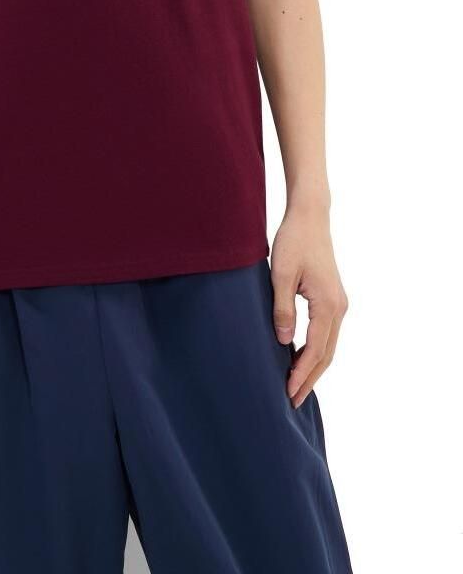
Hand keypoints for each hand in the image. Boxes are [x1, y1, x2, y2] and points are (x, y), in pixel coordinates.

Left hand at [271, 204, 347, 407]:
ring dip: (313, 367)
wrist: (310, 218)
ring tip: (295, 387)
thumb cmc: (293, 242)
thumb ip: (282, 309)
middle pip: (327, 354)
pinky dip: (316, 351)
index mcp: (328, 304)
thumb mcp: (280, 274)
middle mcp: (339, 307)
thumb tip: (284, 342)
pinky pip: (326, 333)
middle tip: (292, 402)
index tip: (287, 392)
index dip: (301, 373)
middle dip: (309, 379)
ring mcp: (339, 303)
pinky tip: (300, 359)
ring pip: (328, 346)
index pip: (316, 349)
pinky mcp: (333, 299)